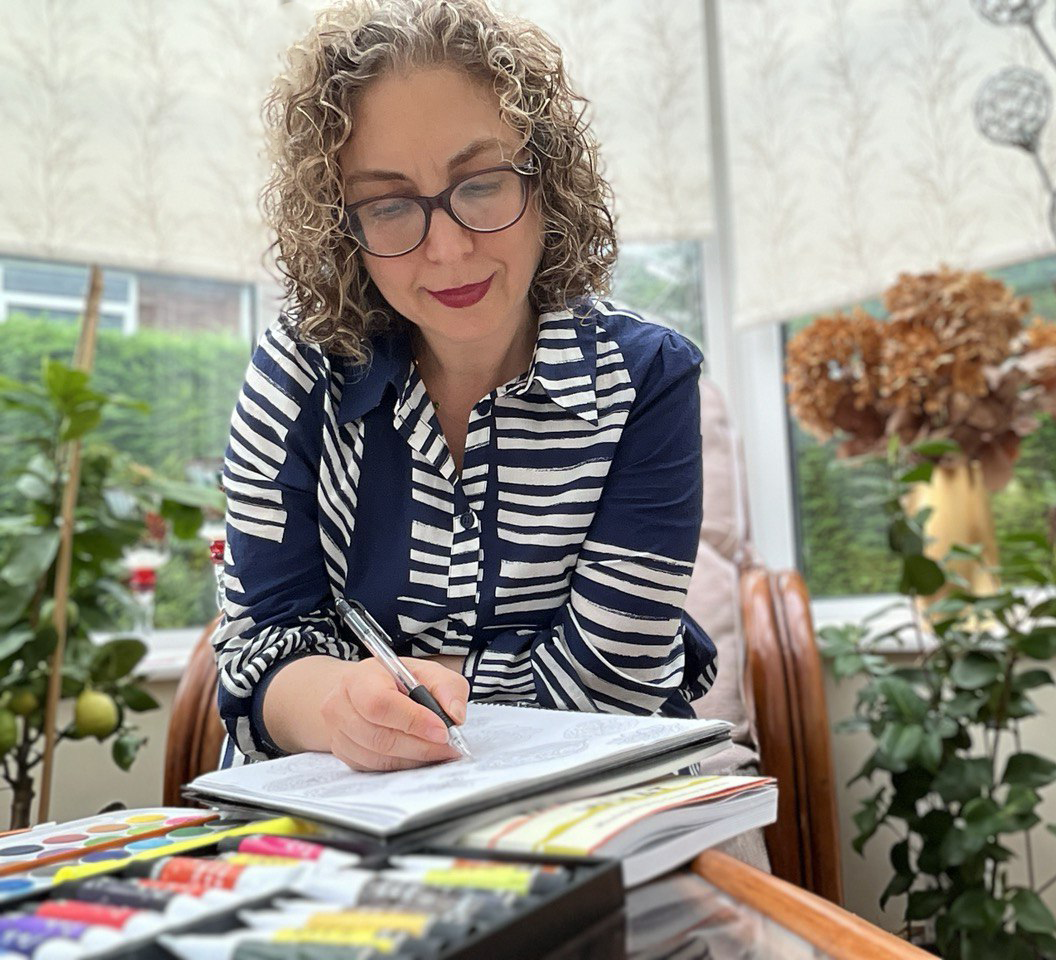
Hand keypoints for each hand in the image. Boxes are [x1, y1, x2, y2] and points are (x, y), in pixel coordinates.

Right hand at [320, 657, 468, 771]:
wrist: (364, 691)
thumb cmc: (397, 680)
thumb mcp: (427, 671)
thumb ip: (447, 687)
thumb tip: (455, 716)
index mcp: (359, 678)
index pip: (380, 703)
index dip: (413, 720)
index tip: (443, 731)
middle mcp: (340, 706)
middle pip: (380, 736)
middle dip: (421, 745)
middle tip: (450, 747)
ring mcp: (337, 733)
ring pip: (379, 757)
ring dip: (415, 758)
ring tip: (440, 752)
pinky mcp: (343, 754)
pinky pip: (375, 768)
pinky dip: (403, 765)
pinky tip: (420, 756)